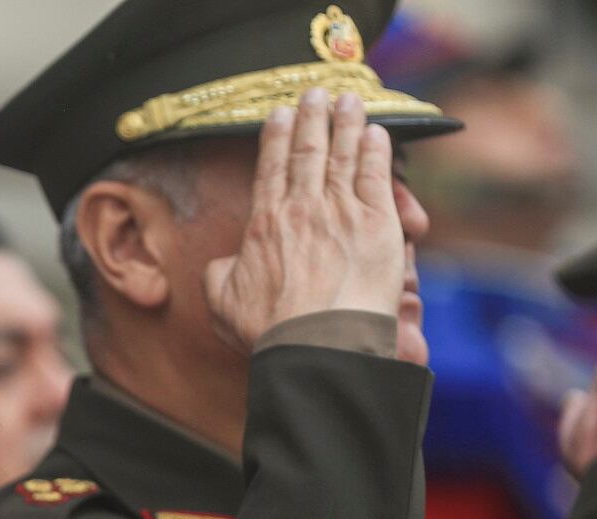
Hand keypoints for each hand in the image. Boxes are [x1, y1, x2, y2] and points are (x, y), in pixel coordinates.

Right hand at [203, 88, 406, 354]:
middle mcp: (302, 207)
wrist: (315, 344)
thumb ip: (219, 276)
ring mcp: (341, 211)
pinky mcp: (377, 223)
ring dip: (346, 122)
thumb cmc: (269, 331)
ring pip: (343, 154)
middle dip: (312, 118)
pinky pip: (377, 175)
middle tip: (315, 95)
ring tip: (348, 100)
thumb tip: (223, 265)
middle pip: (308, 151)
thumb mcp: (222, 304)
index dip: (276, 137)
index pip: (271, 168)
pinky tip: (377, 133)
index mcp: (265, 223)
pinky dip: (376, 150)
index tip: (279, 115)